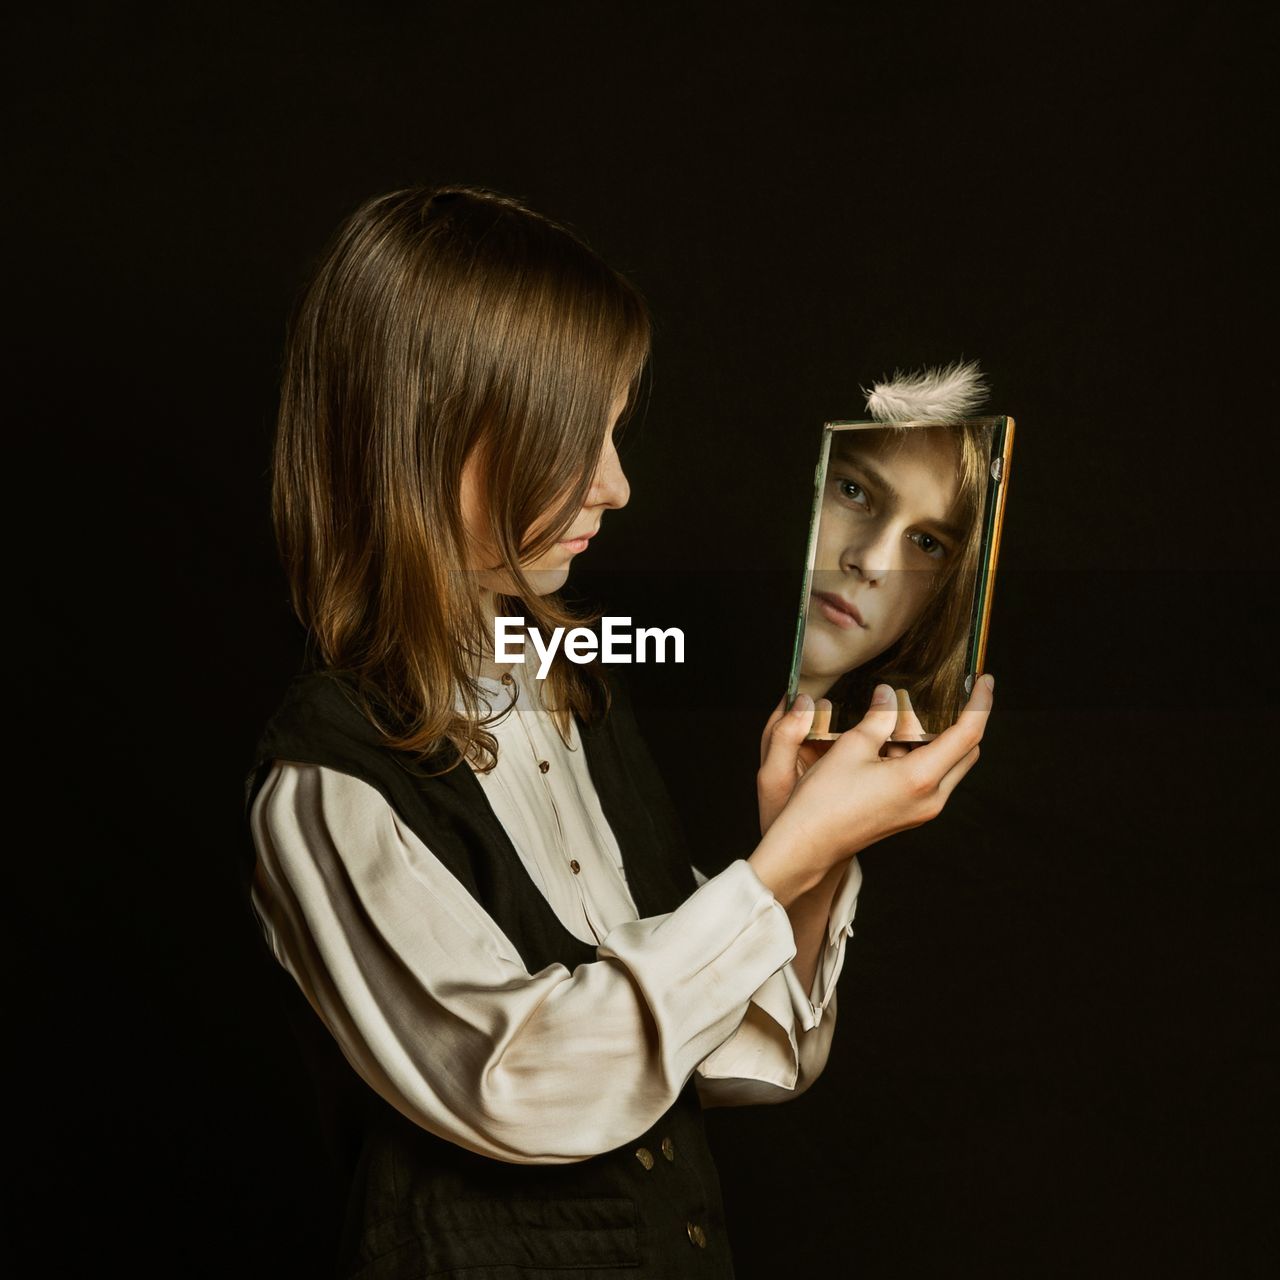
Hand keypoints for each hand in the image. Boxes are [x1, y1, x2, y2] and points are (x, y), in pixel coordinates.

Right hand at [748, 675, 994, 906]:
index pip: (968, 735)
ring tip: (903, 720)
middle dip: (963, 721)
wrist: (809, 844)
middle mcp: (930, 798)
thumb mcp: (851, 747)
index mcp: (920, 778)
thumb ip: (878, 718)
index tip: (985, 681)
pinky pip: (931, 781)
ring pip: (948, 767)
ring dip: (937, 740)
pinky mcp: (910, 816)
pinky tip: (891, 744)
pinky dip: (922, 757)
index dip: (981, 704)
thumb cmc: (824, 800)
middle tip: (948, 697)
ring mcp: (922, 811)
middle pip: (967, 752)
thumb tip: (887, 695)